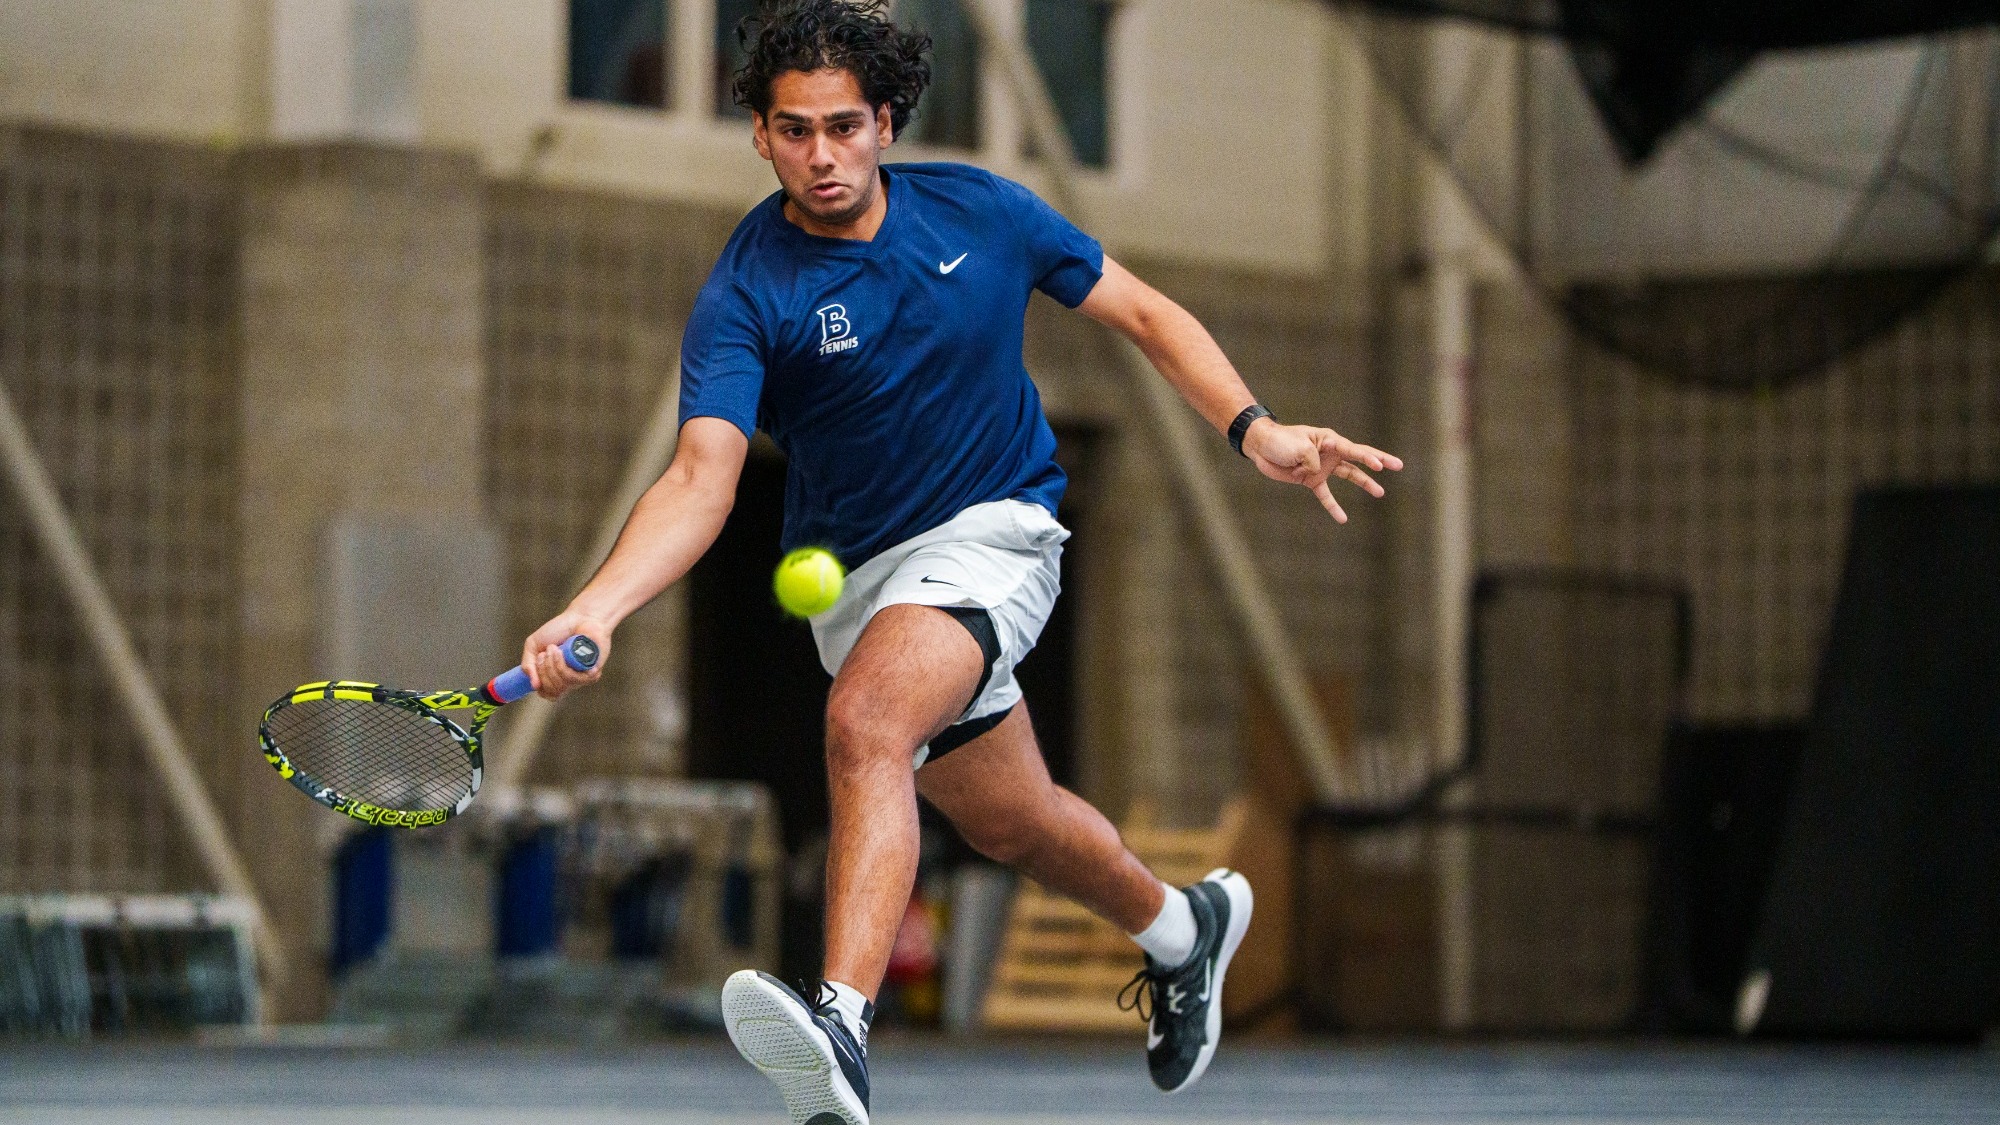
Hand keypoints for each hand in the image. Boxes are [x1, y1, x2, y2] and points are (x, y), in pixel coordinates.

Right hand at [519, 610, 611, 700]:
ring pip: (561, 685)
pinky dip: (564, 664)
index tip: (537, 662)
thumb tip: (533, 685)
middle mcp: (569, 680)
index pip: (546, 693)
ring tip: (555, 648)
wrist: (580, 617)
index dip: (539, 683)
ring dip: (553, 665)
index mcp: (556, 676)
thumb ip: (528, 665)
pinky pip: (574, 679)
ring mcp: (581, 678)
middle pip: (551, 690)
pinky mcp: (592, 673)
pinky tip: (566, 651)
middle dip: (543, 670)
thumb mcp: (534, 646)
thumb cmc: (558, 630)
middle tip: (547, 651)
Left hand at [1242, 418, 1403, 522]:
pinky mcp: (1311, 480)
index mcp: (1328, 440)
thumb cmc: (1280, 441)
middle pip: (1359, 458)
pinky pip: (1326, 496)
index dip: (1368, 457)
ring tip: (1380, 493)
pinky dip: (1333, 507)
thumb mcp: (1297, 447)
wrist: (1261, 447)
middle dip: (1379, 461)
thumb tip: (1317, 472)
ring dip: (1364, 483)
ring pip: (1349, 476)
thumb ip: (1312, 459)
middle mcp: (1330, 453)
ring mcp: (1323, 467)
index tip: (1380, 466)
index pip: (1352, 449)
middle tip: (1398, 465)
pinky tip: (1343, 519)